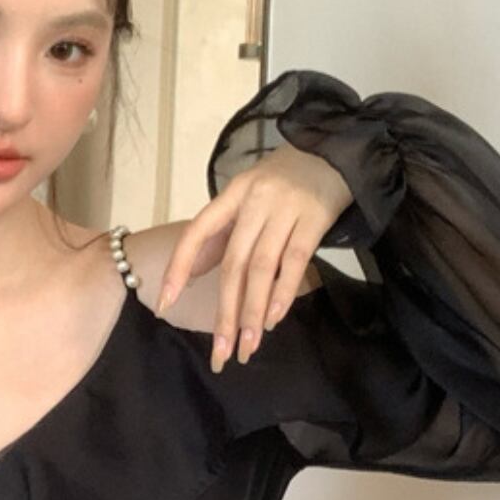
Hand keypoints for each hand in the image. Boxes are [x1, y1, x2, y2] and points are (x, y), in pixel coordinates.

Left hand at [156, 141, 352, 372]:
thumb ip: (223, 232)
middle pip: (232, 264)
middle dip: (225, 313)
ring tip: (247, 347)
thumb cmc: (286, 180)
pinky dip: (282, 292)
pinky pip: (295, 260)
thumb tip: (191, 272)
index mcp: (232, 194)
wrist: (335, 148)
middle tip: (220, 352)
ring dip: (253, 313)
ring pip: (261, 268)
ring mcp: (285, 208)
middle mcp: (254, 200)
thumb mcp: (248, 197)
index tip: (164, 304)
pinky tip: (273, 320)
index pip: (197, 233)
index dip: (178, 268)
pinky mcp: (315, 218)